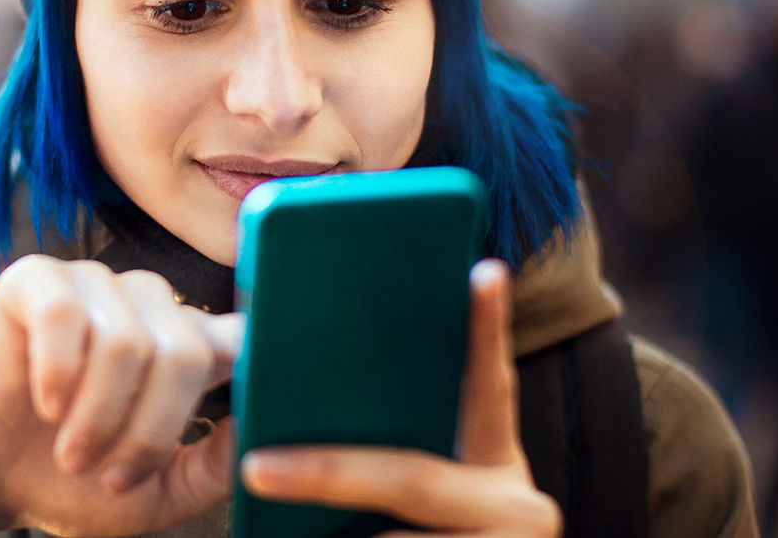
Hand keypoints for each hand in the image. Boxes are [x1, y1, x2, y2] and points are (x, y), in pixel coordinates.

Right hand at [0, 255, 240, 535]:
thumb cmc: (69, 479)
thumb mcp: (154, 493)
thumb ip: (211, 466)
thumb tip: (260, 429)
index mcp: (185, 343)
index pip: (241, 335)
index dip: (247, 365)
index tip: (240, 407)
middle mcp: (147, 304)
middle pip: (184, 352)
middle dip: (147, 430)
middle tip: (104, 471)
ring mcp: (92, 283)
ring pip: (126, 340)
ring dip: (96, 414)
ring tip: (70, 450)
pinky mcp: (34, 279)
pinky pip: (64, 313)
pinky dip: (57, 370)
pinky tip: (45, 402)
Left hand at [240, 258, 561, 536]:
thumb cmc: (423, 534)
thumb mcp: (420, 496)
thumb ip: (391, 453)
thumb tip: (296, 408)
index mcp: (495, 465)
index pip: (490, 384)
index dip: (487, 328)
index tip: (484, 268)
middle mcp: (520, 505)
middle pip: (410, 477)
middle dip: (325, 474)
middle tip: (257, 467)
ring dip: (327, 534)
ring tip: (270, 494)